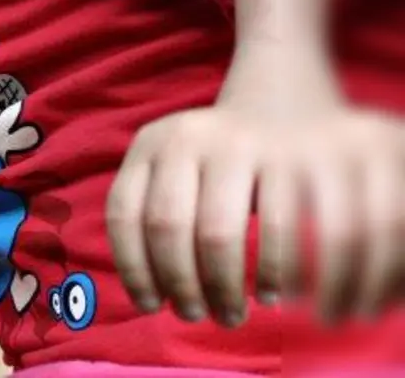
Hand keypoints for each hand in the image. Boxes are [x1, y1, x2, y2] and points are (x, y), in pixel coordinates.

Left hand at [106, 47, 404, 327]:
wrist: (285, 100)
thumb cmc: (219, 161)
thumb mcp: (174, 168)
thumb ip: (153, 214)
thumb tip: (149, 296)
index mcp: (153, 141)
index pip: (125, 213)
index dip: (133, 268)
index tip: (150, 306)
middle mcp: (190, 135)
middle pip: (168, 228)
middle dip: (181, 284)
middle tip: (195, 316)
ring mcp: (241, 141)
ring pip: (217, 234)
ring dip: (224, 287)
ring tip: (233, 313)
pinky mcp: (291, 154)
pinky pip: (276, 229)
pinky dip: (274, 273)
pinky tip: (275, 294)